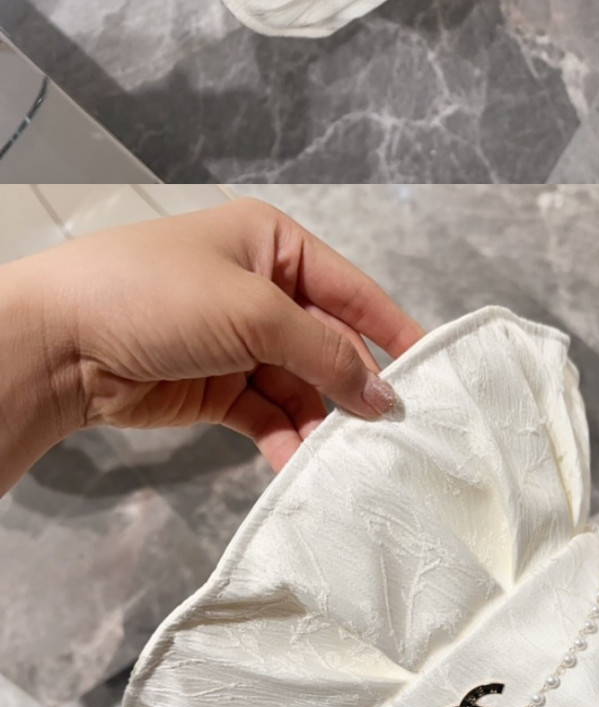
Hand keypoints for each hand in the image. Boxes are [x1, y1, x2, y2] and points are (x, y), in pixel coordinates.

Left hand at [0, 210, 418, 494]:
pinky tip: (298, 463)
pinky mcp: (212, 388)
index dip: (392, 332)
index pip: (351, 289)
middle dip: (354, 386)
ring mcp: (234, 341)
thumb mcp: (252, 313)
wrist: (58, 341)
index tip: (433, 376)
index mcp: (272, 243)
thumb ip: (324, 353)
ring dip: (319, 421)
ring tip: (343, 458)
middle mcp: (258, 288)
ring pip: (299, 386)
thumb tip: (382, 392)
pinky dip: (284, 438)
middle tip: (391, 433)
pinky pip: (266, 414)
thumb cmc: (150, 295)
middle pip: (327, 343)